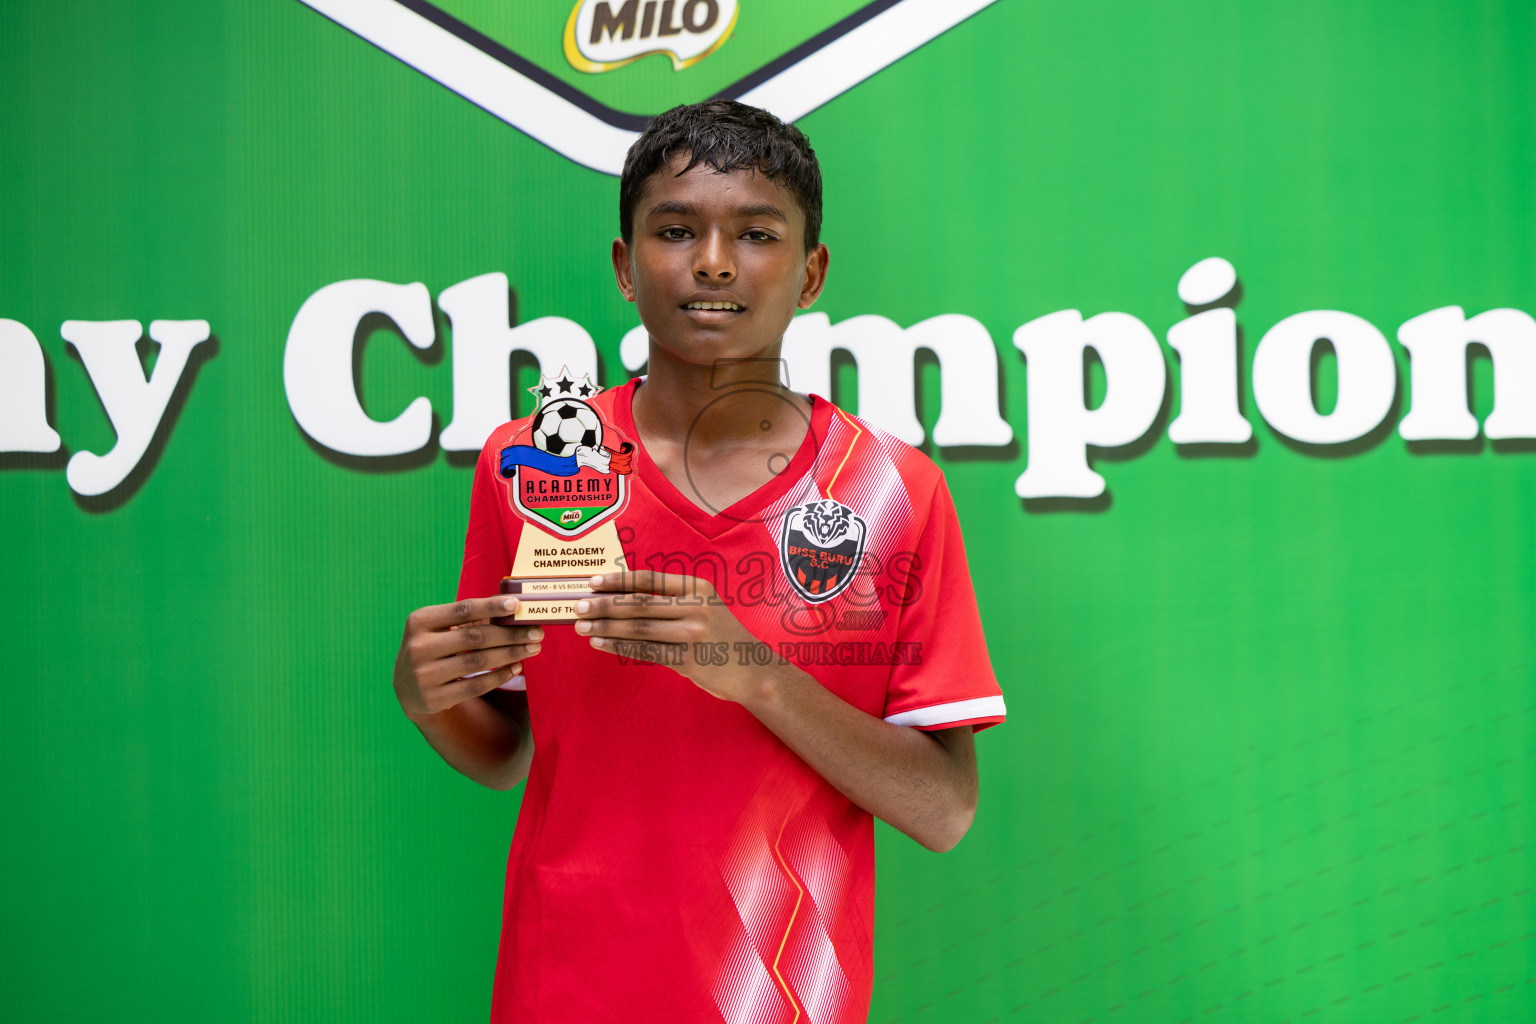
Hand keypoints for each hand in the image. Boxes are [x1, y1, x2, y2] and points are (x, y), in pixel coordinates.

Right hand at [393, 597, 544, 719]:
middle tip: (537, 632)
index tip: (517, 604)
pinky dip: (499, 676)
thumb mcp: (439, 628)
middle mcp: (418, 647)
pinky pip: (474, 686)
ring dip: (510, 654)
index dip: (491, 607)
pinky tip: (516, 668)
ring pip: (477, 662)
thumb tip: (511, 607)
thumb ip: (468, 617)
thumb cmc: (433, 647)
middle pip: (474, 637)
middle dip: (510, 634)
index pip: (462, 610)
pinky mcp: (434, 699)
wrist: (407, 687)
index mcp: (420, 622)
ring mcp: (424, 675)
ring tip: (532, 648)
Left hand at [572, 571, 772, 703]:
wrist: (752, 669)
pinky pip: (645, 651)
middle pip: (639, 604)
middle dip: (604, 605)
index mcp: (696, 587)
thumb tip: (621, 597)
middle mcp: (695, 607)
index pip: (649, 580)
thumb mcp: (703, 607)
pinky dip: (618, 647)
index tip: (593, 582)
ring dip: (606, 627)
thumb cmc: (719, 636)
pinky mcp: (688, 659)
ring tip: (582, 627)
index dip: (618, 580)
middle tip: (578, 606)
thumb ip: (672, 600)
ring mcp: (692, 633)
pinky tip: (600, 644)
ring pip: (638, 628)